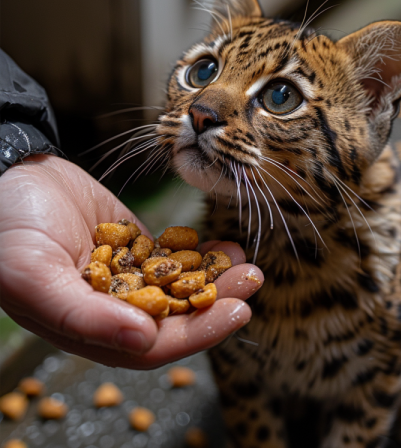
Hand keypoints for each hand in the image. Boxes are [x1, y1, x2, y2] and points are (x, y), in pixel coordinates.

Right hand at [0, 155, 262, 368]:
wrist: (9, 178)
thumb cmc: (7, 229)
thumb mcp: (34, 275)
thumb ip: (83, 315)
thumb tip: (143, 340)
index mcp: (91, 328)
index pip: (154, 345)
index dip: (198, 334)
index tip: (238, 313)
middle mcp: (114, 307)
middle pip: (177, 316)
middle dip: (218, 303)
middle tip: (252, 281)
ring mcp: (129, 275)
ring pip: (182, 285)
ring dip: (217, 278)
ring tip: (247, 265)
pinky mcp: (137, 246)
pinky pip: (176, 255)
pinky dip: (201, 253)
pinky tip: (225, 247)